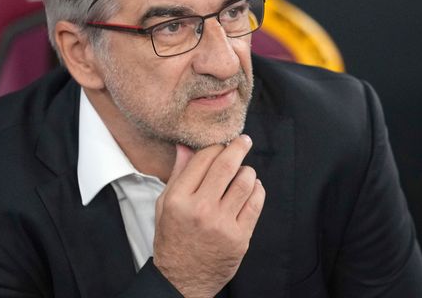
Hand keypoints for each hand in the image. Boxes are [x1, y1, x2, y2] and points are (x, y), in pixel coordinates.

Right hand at [152, 135, 265, 297]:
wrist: (182, 280)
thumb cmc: (173, 240)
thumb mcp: (165, 205)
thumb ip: (177, 174)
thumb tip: (186, 146)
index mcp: (178, 199)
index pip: (203, 159)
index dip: (216, 146)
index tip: (222, 143)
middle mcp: (200, 210)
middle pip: (227, 165)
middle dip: (238, 147)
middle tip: (244, 141)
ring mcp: (222, 224)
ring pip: (246, 181)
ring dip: (247, 171)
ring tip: (243, 173)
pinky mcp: (240, 237)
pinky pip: (256, 202)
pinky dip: (257, 190)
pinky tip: (252, 189)